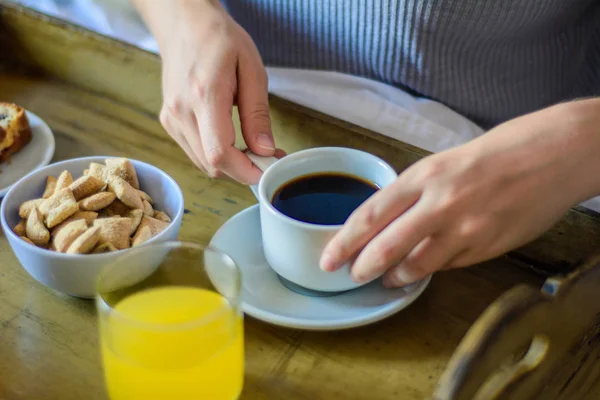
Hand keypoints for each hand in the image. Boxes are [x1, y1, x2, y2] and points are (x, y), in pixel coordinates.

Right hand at [135, 0, 280, 183]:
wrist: (184, 25)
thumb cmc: (220, 40)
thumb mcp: (251, 70)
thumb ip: (257, 113)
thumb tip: (265, 149)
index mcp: (204, 95)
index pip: (220, 153)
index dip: (245, 170)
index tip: (268, 170)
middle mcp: (181, 111)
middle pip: (212, 164)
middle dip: (243, 169)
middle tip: (267, 156)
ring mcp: (172, 118)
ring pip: (203, 163)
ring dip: (230, 165)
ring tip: (252, 147)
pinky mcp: (169, 122)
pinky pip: (195, 153)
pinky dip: (216, 156)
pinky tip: (232, 141)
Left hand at [320, 99, 599, 286]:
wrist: (555, 153)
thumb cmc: (497, 151)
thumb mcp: (445, 161)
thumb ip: (416, 193)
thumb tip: (390, 223)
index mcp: (424, 175)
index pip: (370, 215)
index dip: (344, 242)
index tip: (328, 258)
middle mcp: (440, 203)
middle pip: (386, 247)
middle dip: (363, 267)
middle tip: (353, 276)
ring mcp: (466, 229)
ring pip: (417, 266)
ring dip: (397, 276)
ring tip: (389, 278)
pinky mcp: (488, 247)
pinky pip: (449, 266)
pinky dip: (432, 270)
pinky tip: (426, 268)